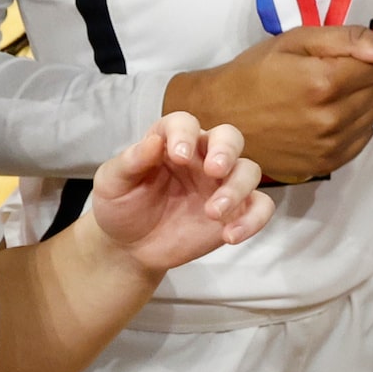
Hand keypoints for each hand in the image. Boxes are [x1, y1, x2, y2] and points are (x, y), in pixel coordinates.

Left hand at [90, 112, 272, 274]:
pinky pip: (261, 207)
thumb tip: (153, 142)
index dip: (185, 134)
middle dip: (226, 150)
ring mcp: (222, 184)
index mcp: (173, 143)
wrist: (129, 248)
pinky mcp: (236, 211)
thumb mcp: (112, 184)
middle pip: (229, 137)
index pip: (185, 123)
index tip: (179, 156)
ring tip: (213, 212)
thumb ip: (129, 162)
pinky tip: (231, 235)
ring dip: (237, 189)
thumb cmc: (121, 207)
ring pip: (249, 171)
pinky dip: (253, 219)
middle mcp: (203, 158)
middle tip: (215, 170)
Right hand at [162, 26, 372, 183]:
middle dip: (365, 77)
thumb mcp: (298, 40)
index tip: (341, 57)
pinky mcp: (323, 166)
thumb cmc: (255, 71)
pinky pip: (361, 139)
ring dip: (360, 101)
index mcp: (325, 83)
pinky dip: (352, 125)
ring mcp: (327, 147)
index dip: (367, 56)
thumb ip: (352, 40)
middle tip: (330, 74)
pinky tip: (324, 117)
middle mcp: (331, 120)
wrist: (217, 116)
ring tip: (324, 95)